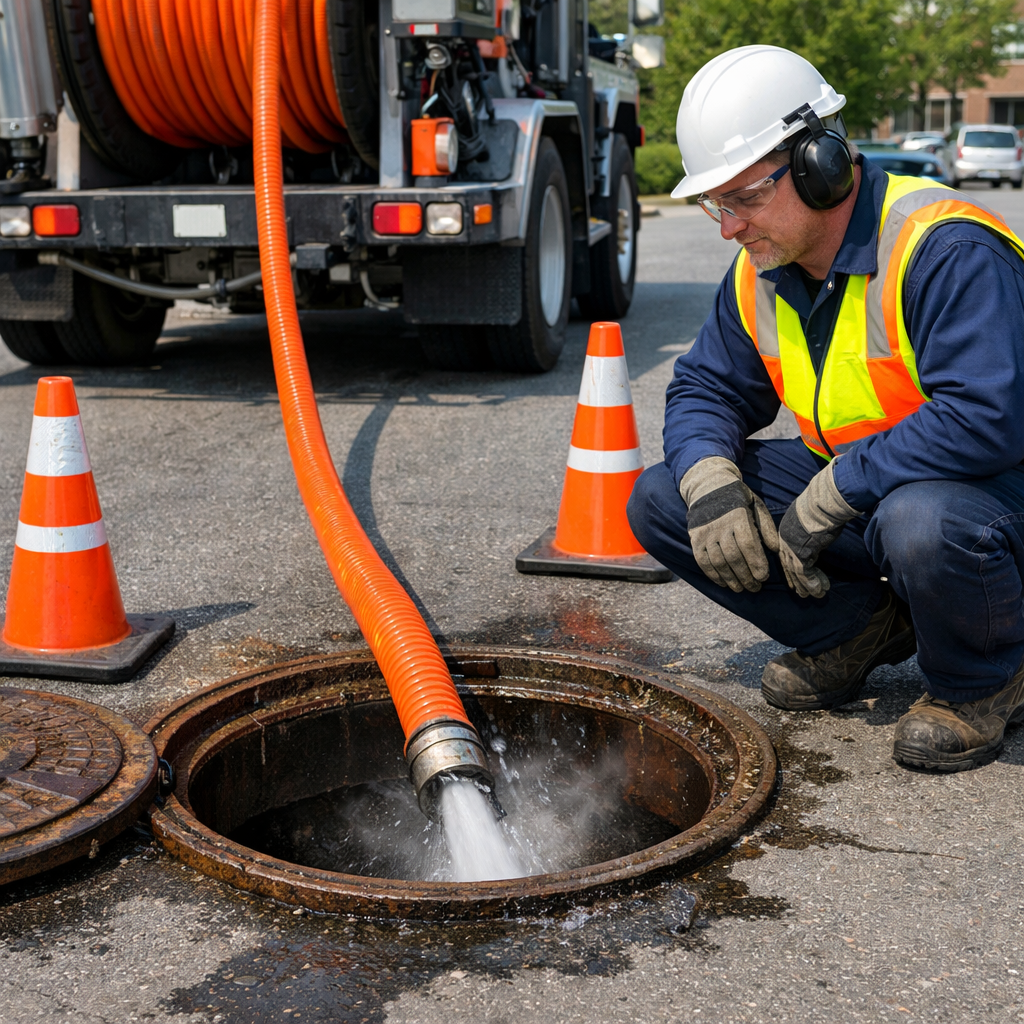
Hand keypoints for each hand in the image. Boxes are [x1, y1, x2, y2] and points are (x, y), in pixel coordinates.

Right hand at [680, 457, 779, 592]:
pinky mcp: (695, 539)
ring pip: (718, 562)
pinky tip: (723, 583)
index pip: (748, 546)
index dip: (756, 564)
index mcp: (738, 516)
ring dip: (731, 579)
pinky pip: (703, 562)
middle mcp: (720, 526)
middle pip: (734, 558)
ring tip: (741, 588)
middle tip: (755, 588)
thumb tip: (774, 549)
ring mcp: (706, 533)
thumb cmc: (738, 498)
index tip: (763, 577)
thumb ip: (766, 527)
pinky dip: (713, 575)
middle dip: (746, 577)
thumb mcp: (756, 505)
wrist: (708, 486)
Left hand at [778, 460, 859, 598]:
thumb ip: (808, 529)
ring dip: (806, 585)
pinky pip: (805, 574)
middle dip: (795, 580)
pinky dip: (813, 583)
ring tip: (815, 595)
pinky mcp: (800, 554)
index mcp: (785, 528)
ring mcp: (790, 548)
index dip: (790, 566)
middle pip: (787, 564)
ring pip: (796, 572)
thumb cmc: (822, 505)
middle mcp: (784, 539)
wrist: (824, 503)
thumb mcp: (810, 518)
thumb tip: (815, 534)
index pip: (785, 552)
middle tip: (800, 592)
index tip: (795, 577)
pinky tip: (820, 591)